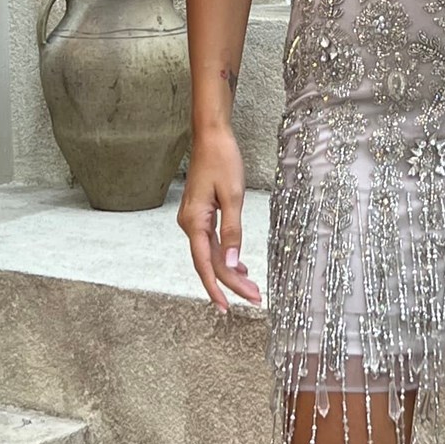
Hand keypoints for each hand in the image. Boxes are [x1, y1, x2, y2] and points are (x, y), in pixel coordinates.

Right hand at [178, 126, 261, 309]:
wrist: (211, 136)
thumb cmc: (222, 160)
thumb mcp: (232, 196)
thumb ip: (233, 232)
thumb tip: (232, 264)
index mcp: (195, 222)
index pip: (206, 264)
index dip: (218, 287)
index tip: (228, 308)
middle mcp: (190, 224)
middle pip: (209, 262)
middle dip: (231, 283)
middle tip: (254, 298)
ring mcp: (193, 220)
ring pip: (210, 254)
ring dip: (229, 271)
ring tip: (250, 287)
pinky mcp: (200, 214)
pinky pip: (211, 243)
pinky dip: (225, 256)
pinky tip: (239, 265)